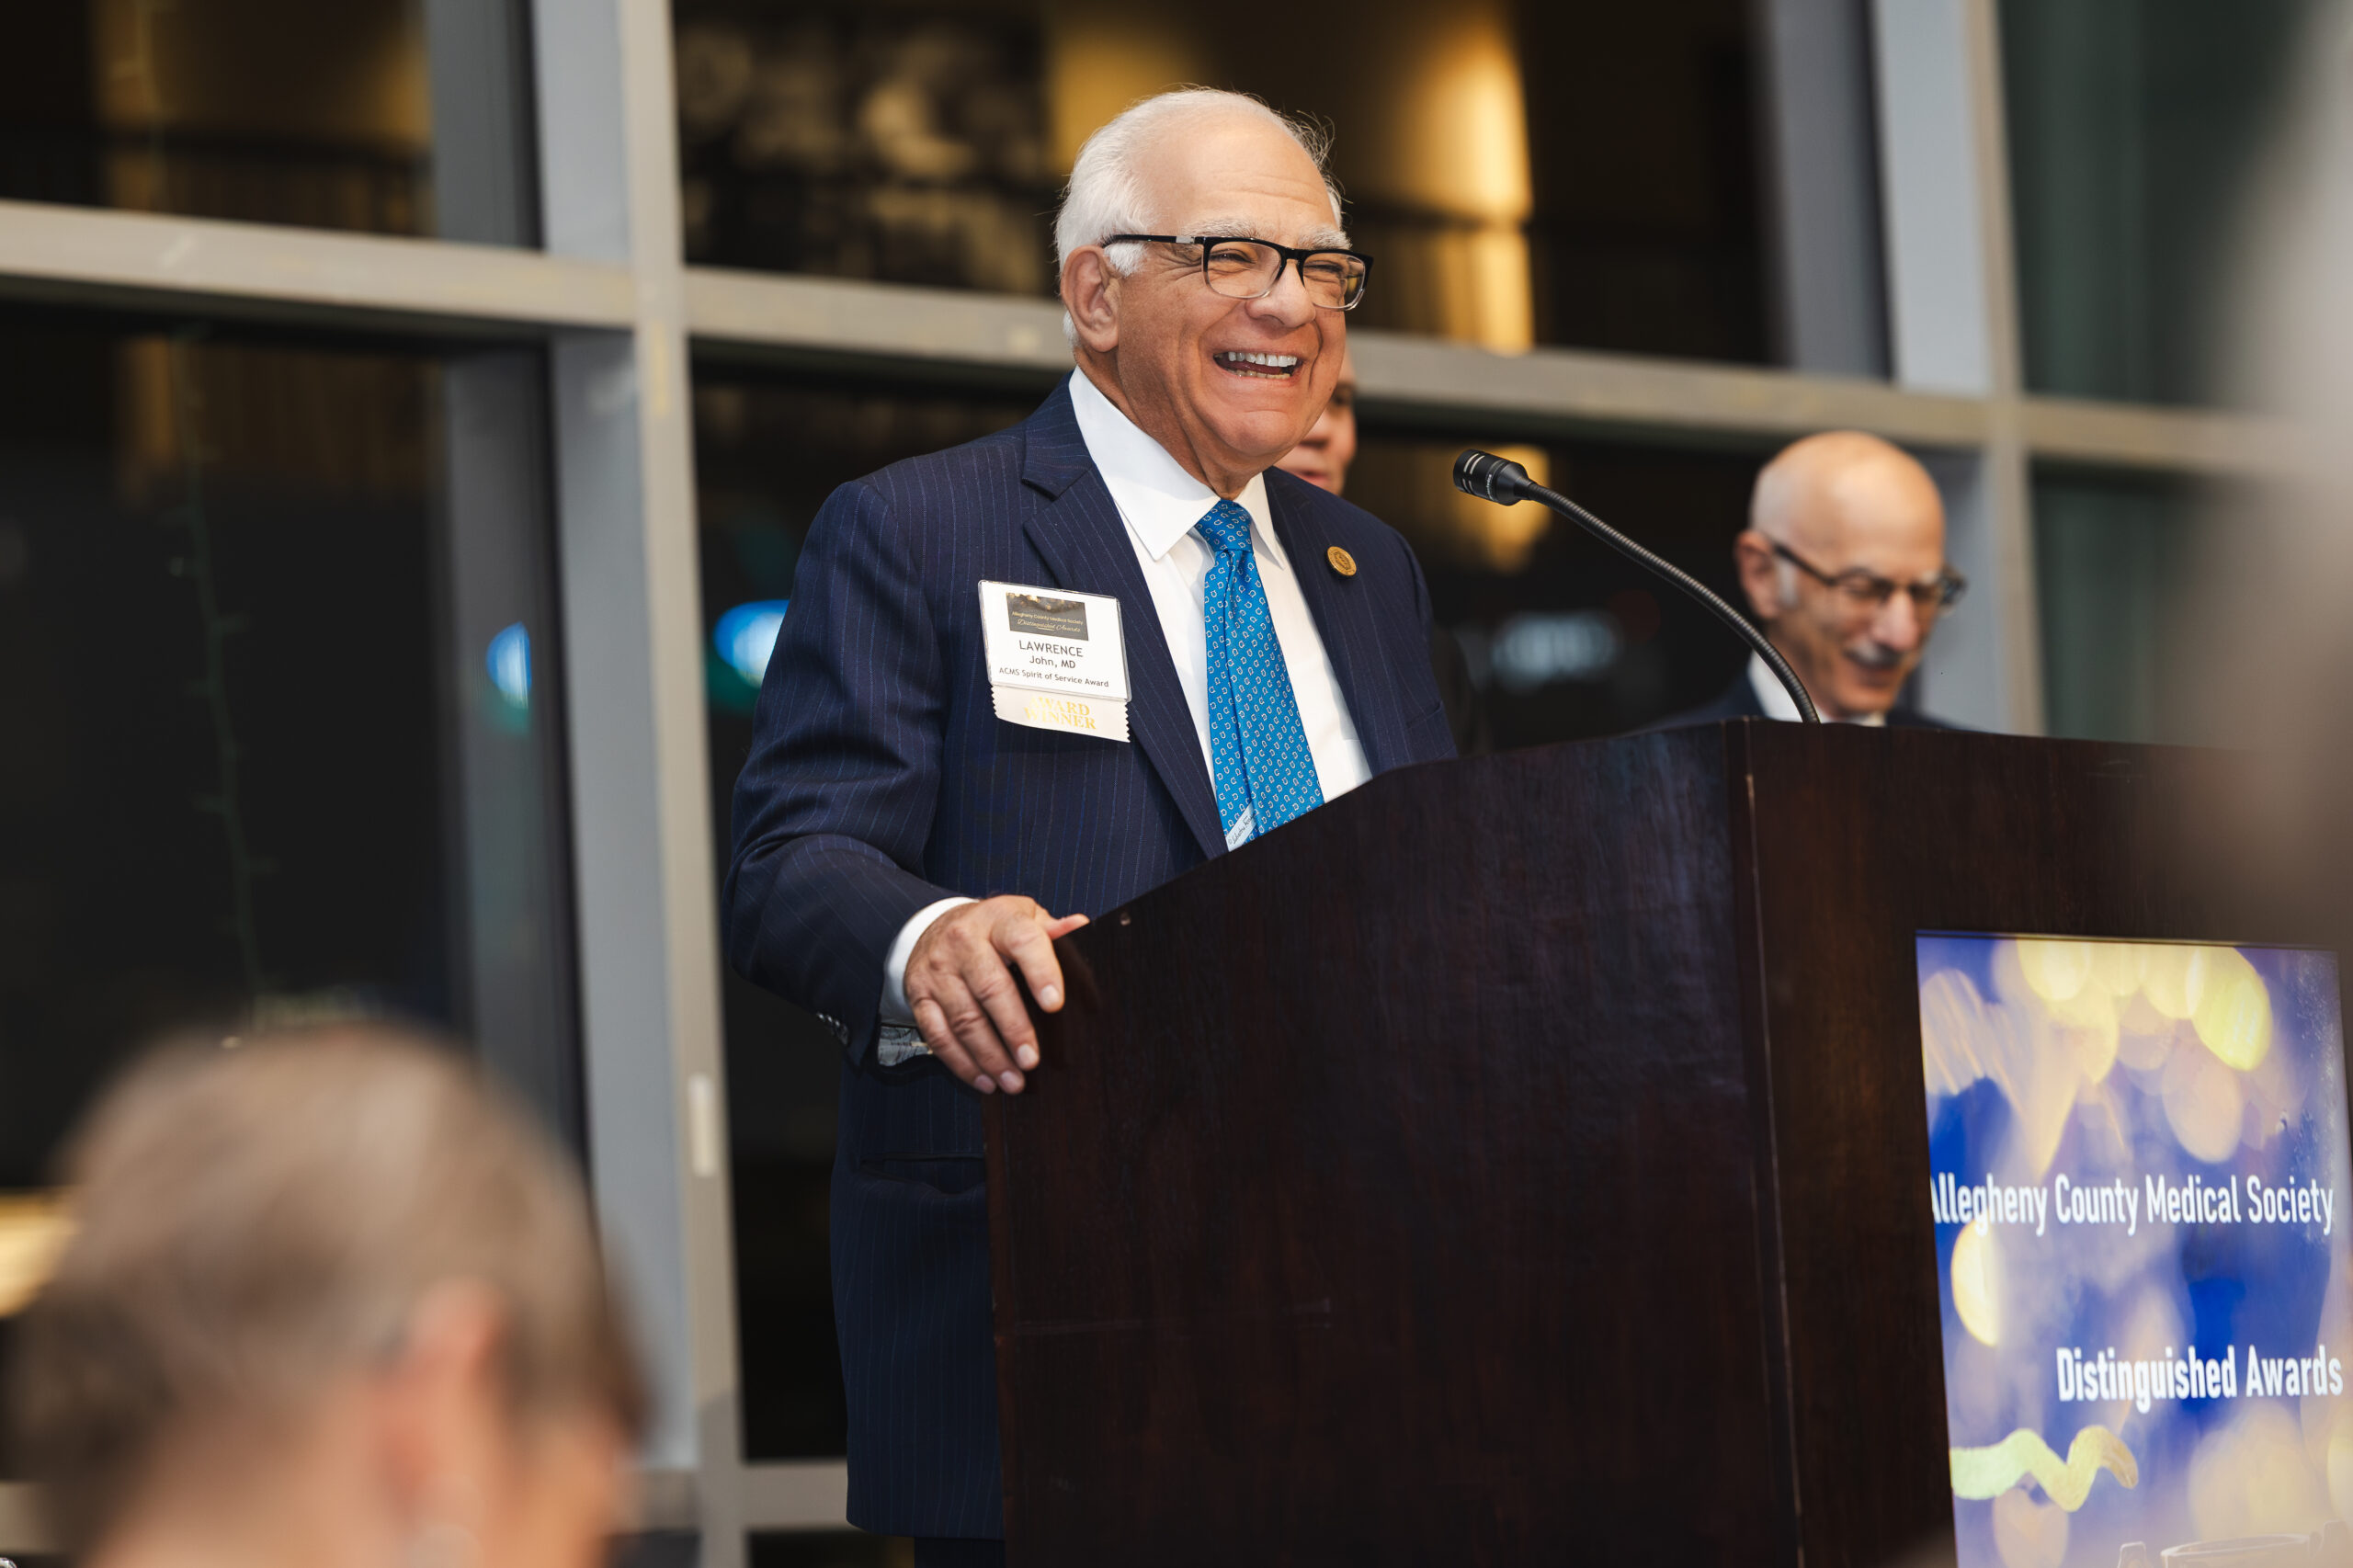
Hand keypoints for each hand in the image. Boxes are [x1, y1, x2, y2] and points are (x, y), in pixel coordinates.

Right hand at [904, 896, 1088, 1093]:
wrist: (935, 926)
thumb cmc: (992, 929)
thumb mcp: (1022, 918)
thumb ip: (1052, 930)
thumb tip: (1080, 927)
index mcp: (998, 920)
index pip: (1022, 941)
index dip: (1041, 972)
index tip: (1055, 1004)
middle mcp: (963, 942)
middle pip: (990, 988)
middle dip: (1013, 1029)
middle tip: (1032, 1061)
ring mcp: (937, 970)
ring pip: (963, 1019)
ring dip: (989, 1056)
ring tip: (1013, 1081)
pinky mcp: (919, 995)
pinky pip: (937, 1034)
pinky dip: (961, 1063)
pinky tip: (984, 1079)